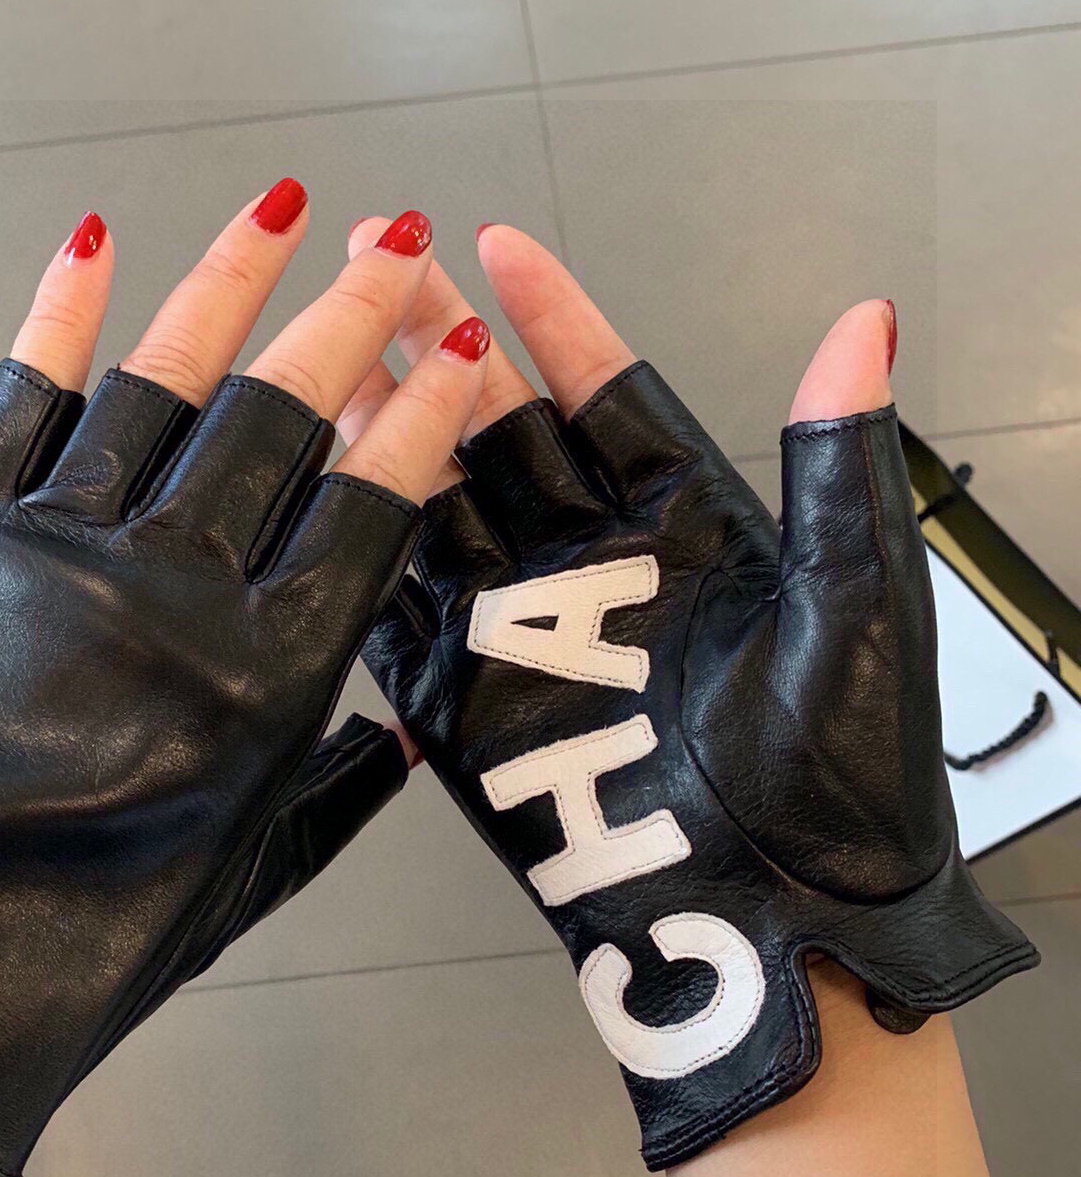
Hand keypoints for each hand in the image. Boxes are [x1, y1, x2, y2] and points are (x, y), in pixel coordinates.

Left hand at [0, 187, 490, 1176]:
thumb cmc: (102, 929)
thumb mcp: (258, 863)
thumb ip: (346, 782)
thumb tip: (402, 727)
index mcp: (266, 675)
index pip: (372, 502)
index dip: (428, 415)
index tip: (463, 352)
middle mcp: (173, 592)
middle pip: (283, 413)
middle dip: (355, 314)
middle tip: (398, 244)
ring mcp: (61, 553)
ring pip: (163, 379)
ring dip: (228, 282)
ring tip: (281, 211)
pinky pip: (20, 404)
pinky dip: (58, 320)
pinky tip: (95, 246)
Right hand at [345, 223, 1036, 1170]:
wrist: (778, 931)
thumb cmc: (848, 786)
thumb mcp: (857, 613)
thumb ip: (837, 466)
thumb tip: (864, 322)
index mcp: (695, 531)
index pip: (608, 395)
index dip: (553, 319)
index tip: (496, 245)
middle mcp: (600, 569)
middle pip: (501, 430)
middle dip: (437, 347)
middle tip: (374, 262)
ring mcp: (527, 635)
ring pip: (438, 506)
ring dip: (384, 430)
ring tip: (323, 352)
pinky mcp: (469, 707)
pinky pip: (402, 617)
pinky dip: (356, 556)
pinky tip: (313, 495)